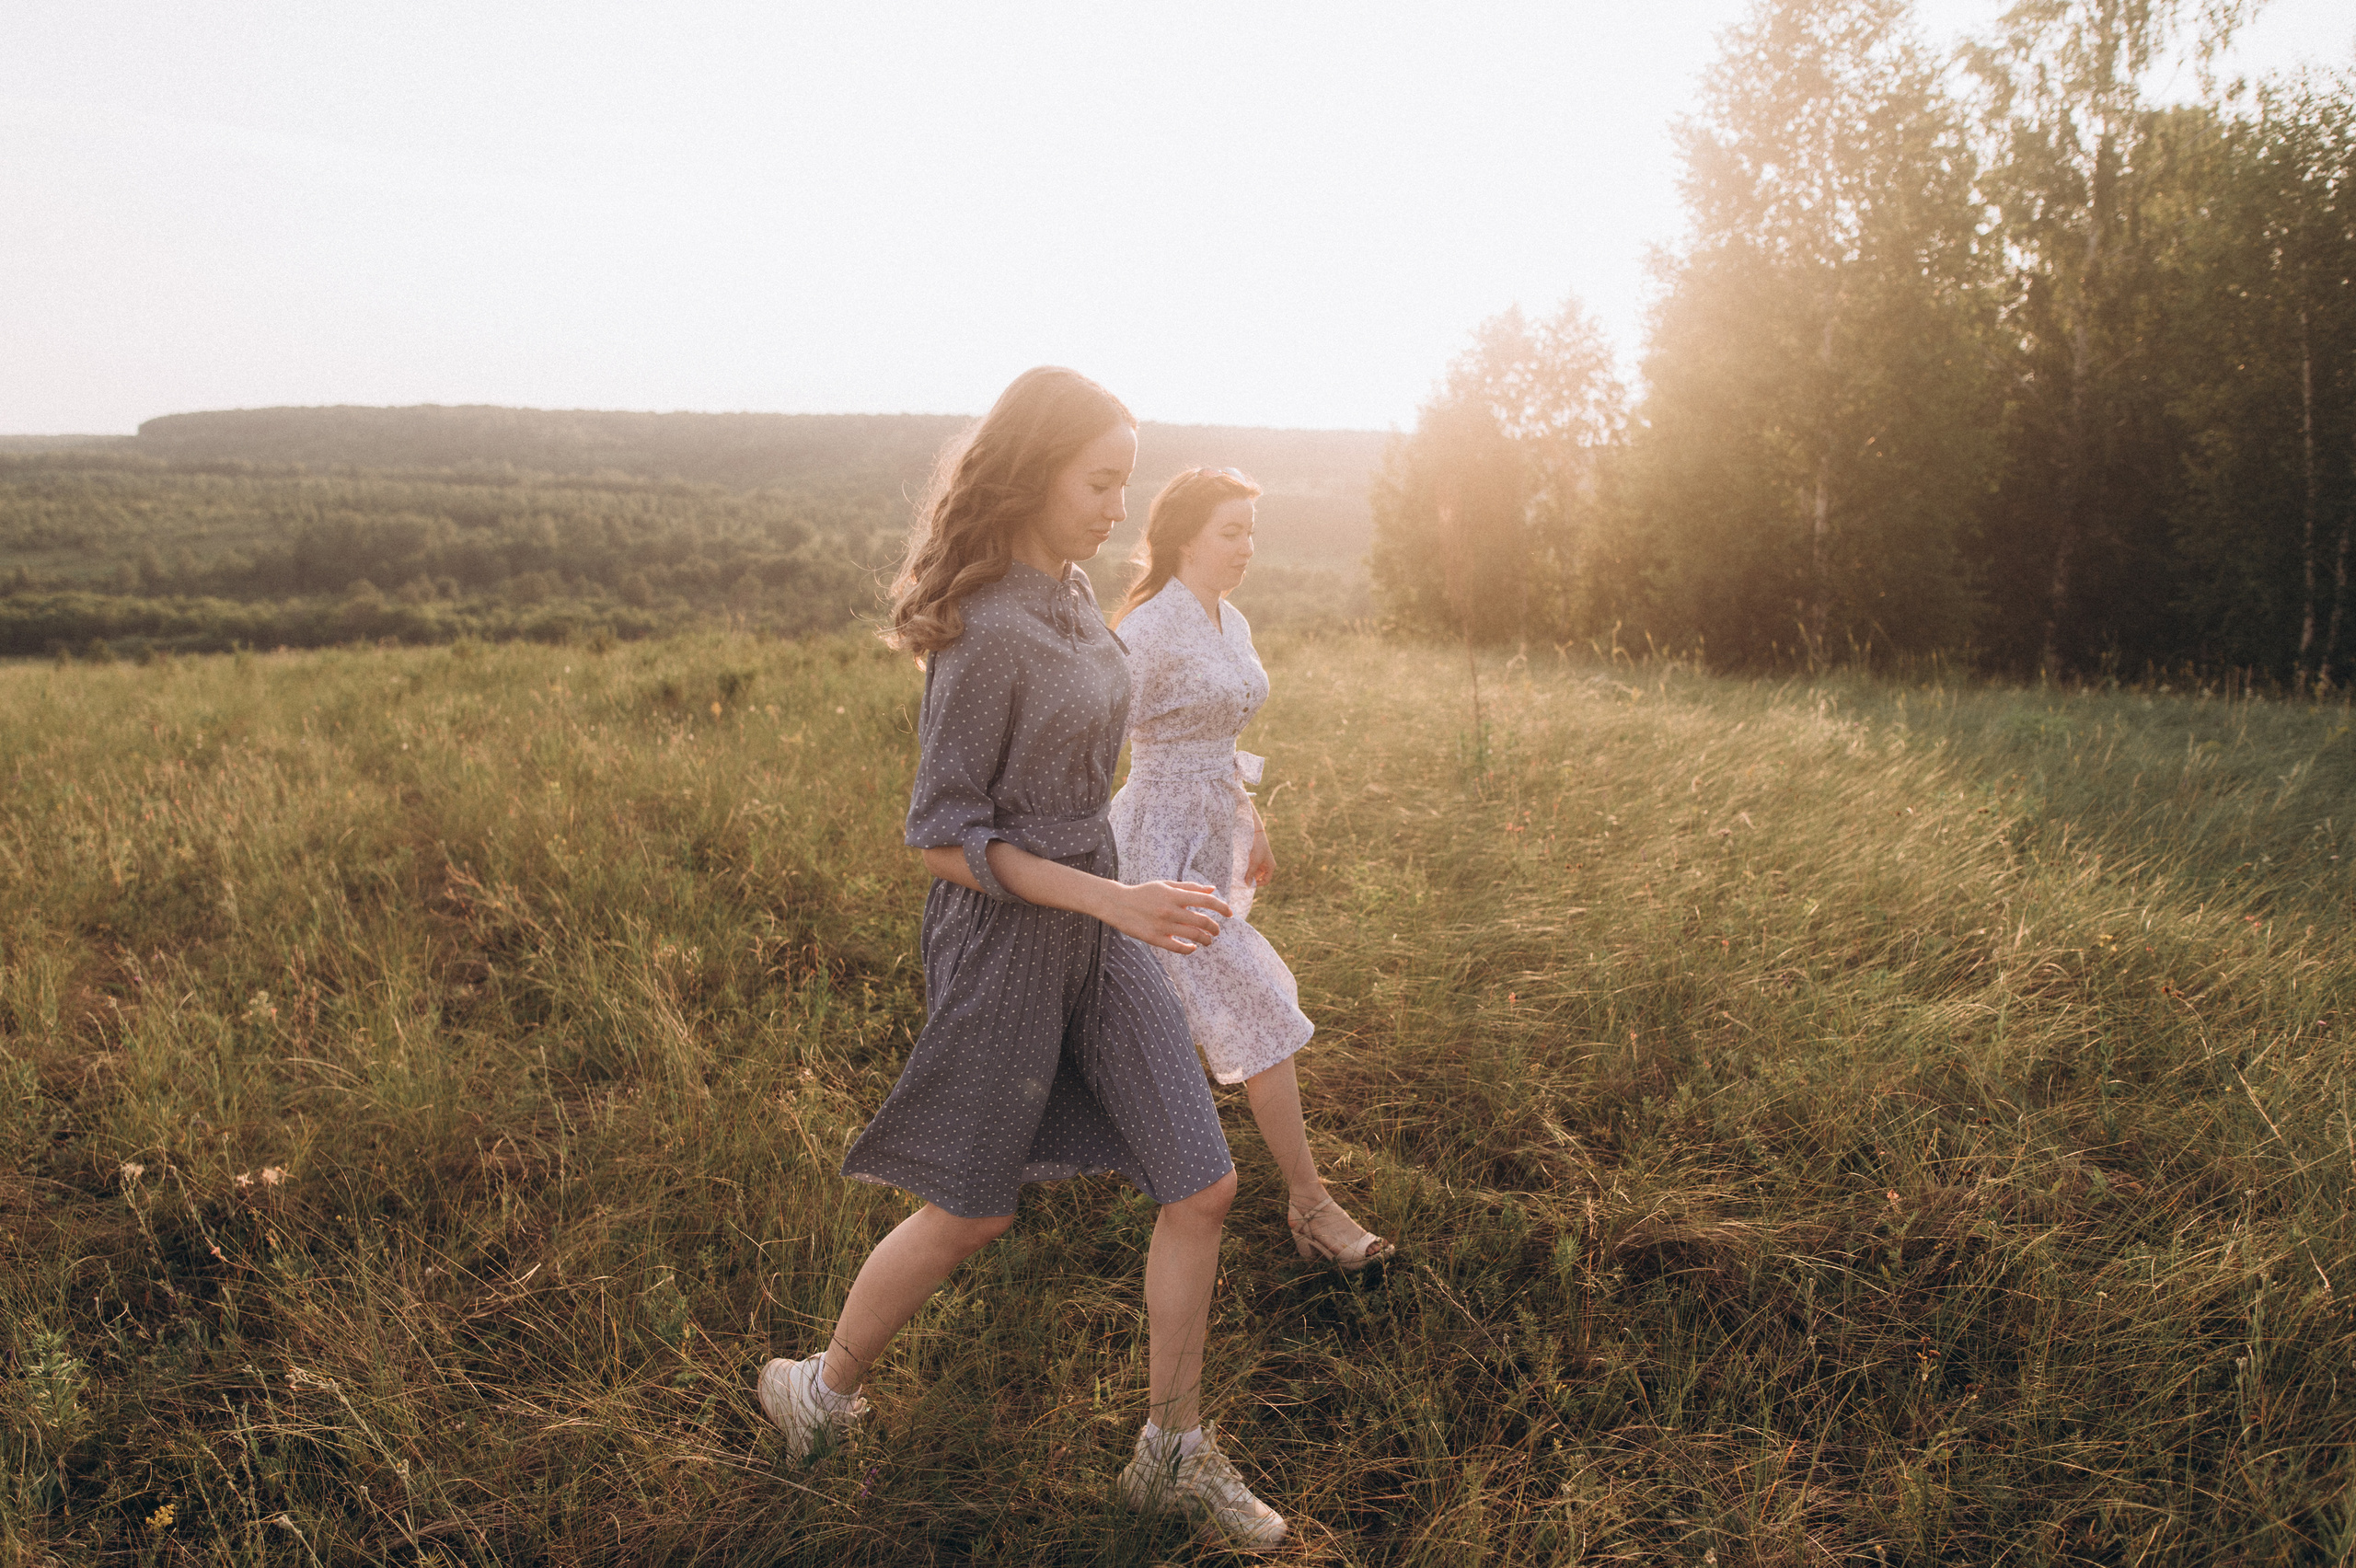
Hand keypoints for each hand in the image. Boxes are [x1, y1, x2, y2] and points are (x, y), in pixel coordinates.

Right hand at [1100, 880, 1229, 954]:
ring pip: (1193, 936)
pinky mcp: (1154, 938)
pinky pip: (1177, 947)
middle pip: (1202, 921)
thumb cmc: (1144, 893)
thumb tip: (1212, 890)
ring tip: (1208, 941)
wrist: (1118, 904)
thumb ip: (1190, 888)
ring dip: (1206, 940)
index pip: (1206, 901)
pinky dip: (1189, 949)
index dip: (1222, 907)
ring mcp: (1163, 925)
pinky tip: (1192, 948)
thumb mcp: (1166, 885)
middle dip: (1215, 928)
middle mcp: (1171, 910)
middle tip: (1217, 931)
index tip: (1230, 913)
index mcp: (1175, 895)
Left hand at [1246, 823, 1274, 887]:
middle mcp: (1266, 865)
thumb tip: (1247, 885)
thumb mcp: (1255, 861)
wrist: (1256, 833)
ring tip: (1240, 874)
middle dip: (1251, 878)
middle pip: (1258, 876)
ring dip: (1247, 873)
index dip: (1258, 884)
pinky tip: (1241, 868)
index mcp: (1270, 867)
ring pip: (1253, 871)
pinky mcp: (1255, 858)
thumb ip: (1250, 873)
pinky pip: (1251, 866)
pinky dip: (1246, 868)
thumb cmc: (1259, 847)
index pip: (1266, 880)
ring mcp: (1261, 862)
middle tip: (1242, 880)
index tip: (1249, 884)